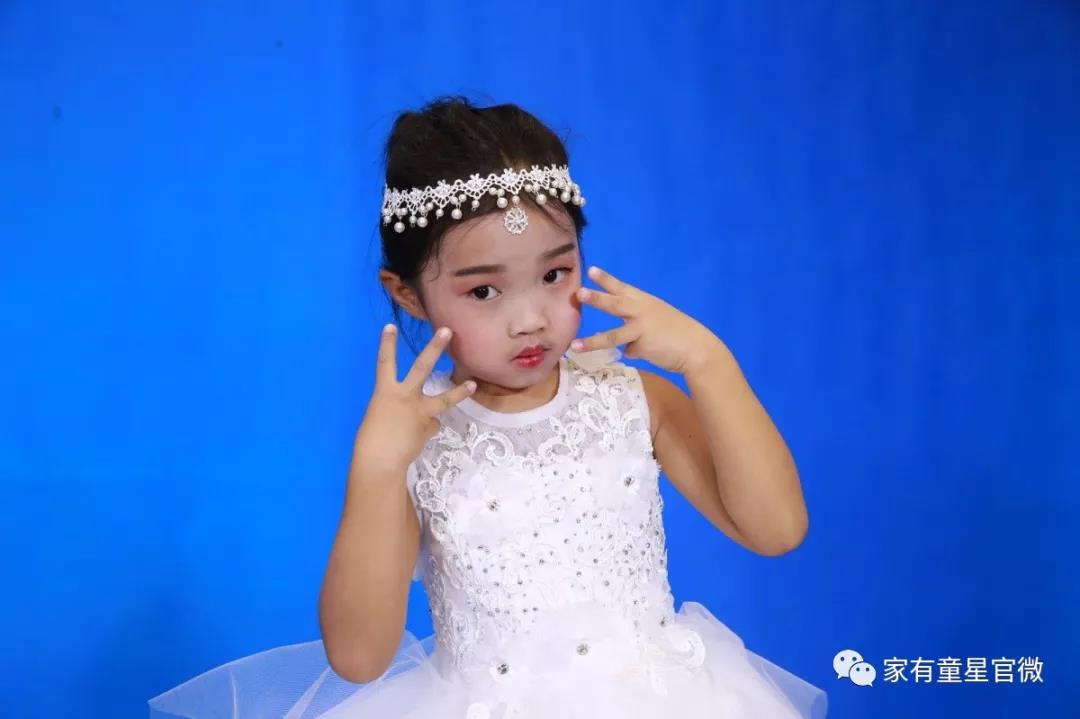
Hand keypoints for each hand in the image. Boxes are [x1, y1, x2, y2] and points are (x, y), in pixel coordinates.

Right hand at [354, 324, 475, 471]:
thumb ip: (397, 410)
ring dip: (459, 392)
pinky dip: (427, 429)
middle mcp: (405, 396)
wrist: (380, 461)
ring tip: (472, 385)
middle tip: (447, 331)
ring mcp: (420, 411)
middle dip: (435, 348)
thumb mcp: (379, 418)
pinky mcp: (429, 427)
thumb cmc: (370, 441)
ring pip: (443, 398)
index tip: (390, 326)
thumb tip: (418, 416)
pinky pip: (431, 426)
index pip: (384, 362)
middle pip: (422, 366)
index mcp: (384, 392)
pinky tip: (418, 438)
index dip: (387, 344)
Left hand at [572, 266, 723, 375]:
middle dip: (596, 298)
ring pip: (613, 336)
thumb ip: (637, 328)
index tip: (591, 270)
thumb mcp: (656, 321)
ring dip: (593, 341)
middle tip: (579, 292)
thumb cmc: (677, 333)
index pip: (622, 288)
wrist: (697, 348)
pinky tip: (649, 351)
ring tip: (575, 344)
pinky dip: (634, 352)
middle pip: (615, 304)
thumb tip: (625, 346)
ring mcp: (641, 329)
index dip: (606, 279)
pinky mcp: (643, 347)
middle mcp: (641, 312)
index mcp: (644, 301)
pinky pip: (630, 351)